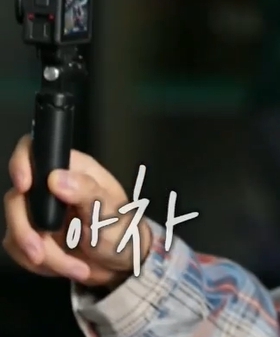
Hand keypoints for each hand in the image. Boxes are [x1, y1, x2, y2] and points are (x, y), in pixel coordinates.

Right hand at [3, 134, 149, 287]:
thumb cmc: (123, 229)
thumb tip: (57, 178)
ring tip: (78, 268)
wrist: (122, 263)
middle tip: (44, 254)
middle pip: (16, 199)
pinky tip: (66, 266)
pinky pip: (18, 249)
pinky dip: (40, 264)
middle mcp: (50, 186)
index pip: (36, 151)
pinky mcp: (31, 234)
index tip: (25, 186)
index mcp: (73, 169)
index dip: (22, 162)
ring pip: (15, 229)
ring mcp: (38, 211)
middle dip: (28, 233)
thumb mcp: (111, 211)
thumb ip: (87, 192)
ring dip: (43, 256)